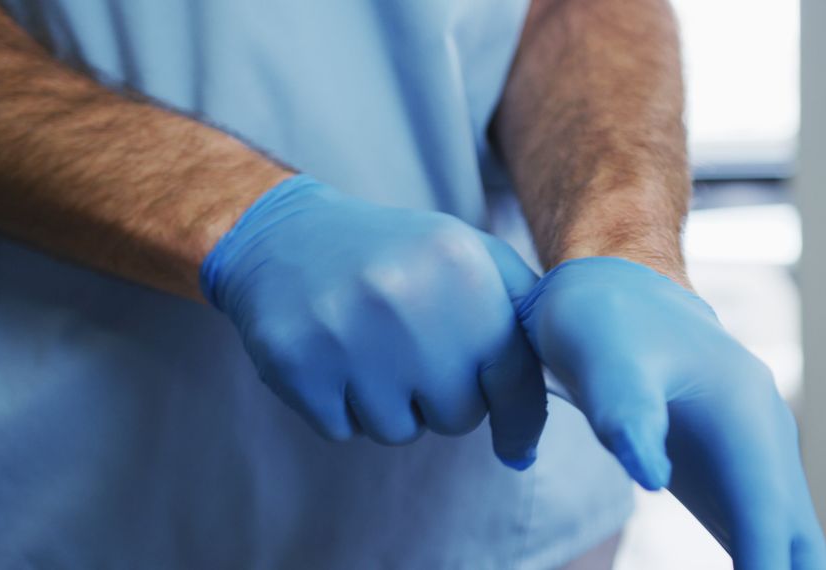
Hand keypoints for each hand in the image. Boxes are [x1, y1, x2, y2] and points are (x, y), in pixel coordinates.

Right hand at [200, 175, 547, 468]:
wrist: (287, 235)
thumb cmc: (399, 258)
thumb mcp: (472, 256)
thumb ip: (525, 317)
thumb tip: (538, 426)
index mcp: (461, 266)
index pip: (515, 378)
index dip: (519, 419)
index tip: (516, 444)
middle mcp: (406, 297)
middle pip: (458, 415)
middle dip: (442, 398)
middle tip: (415, 354)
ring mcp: (346, 331)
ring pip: (398, 430)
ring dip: (389, 406)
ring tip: (371, 351)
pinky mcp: (296, 362)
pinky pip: (342, 431)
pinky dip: (342, 408)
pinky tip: (333, 358)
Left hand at [510, 256, 825, 568]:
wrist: (617, 293)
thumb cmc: (606, 322)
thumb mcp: (602, 354)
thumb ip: (623, 410)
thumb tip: (649, 475)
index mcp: (742, 413)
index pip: (764, 509)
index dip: (767, 566)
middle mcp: (763, 440)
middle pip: (797, 537)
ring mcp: (752, 459)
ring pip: (790, 541)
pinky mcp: (728, 475)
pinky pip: (763, 536)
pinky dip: (766, 569)